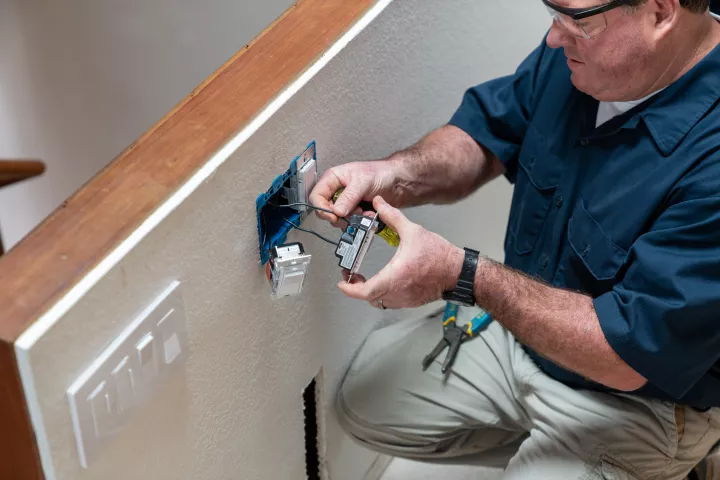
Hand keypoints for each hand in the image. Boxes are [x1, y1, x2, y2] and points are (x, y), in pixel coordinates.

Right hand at [309, 161, 397, 227]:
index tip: (333, 215)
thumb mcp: (363, 182)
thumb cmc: (382, 173)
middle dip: (341, 216)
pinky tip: (369, 215)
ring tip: (365, 212)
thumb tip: (337, 211)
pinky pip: (351, 223)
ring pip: (340, 219)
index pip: (317, 196)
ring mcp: (347, 203)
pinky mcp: (356, 212)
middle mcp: (338, 191)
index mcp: (334, 178)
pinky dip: (360, 223)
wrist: (398, 181)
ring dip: (353, 220)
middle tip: (352, 214)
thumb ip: (349, 197)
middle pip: (327, 210)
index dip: (322, 207)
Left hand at [338, 196, 464, 308]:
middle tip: (351, 277)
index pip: (365, 291)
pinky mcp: (411, 301)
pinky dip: (382, 295)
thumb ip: (392, 217)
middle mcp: (397, 291)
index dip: (350, 289)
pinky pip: (390, 302)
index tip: (342, 283)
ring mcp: (404, 299)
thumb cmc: (439, 255)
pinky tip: (384, 282)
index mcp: (394, 276)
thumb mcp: (413, 231)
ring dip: (369, 293)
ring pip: (379, 302)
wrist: (458, 272)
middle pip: (369, 297)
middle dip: (356, 289)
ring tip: (364, 280)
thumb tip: (379, 204)